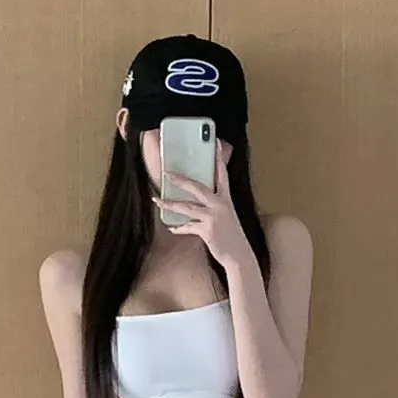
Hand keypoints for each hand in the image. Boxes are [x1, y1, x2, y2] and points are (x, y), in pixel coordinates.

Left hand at [155, 143, 250, 270]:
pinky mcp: (206, 230)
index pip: (221, 174)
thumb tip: (197, 202)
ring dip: (170, 204)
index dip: (217, 157)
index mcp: (226, 199)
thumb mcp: (227, 216)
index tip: (213, 141)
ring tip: (157, 201)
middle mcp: (220, 205)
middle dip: (180, 180)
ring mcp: (213, 217)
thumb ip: (214, 206)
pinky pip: (187, 227)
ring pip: (186, 207)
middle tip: (167, 173)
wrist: (239, 255)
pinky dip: (179, 228)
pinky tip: (172, 228)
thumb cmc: (232, 236)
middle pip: (197, 187)